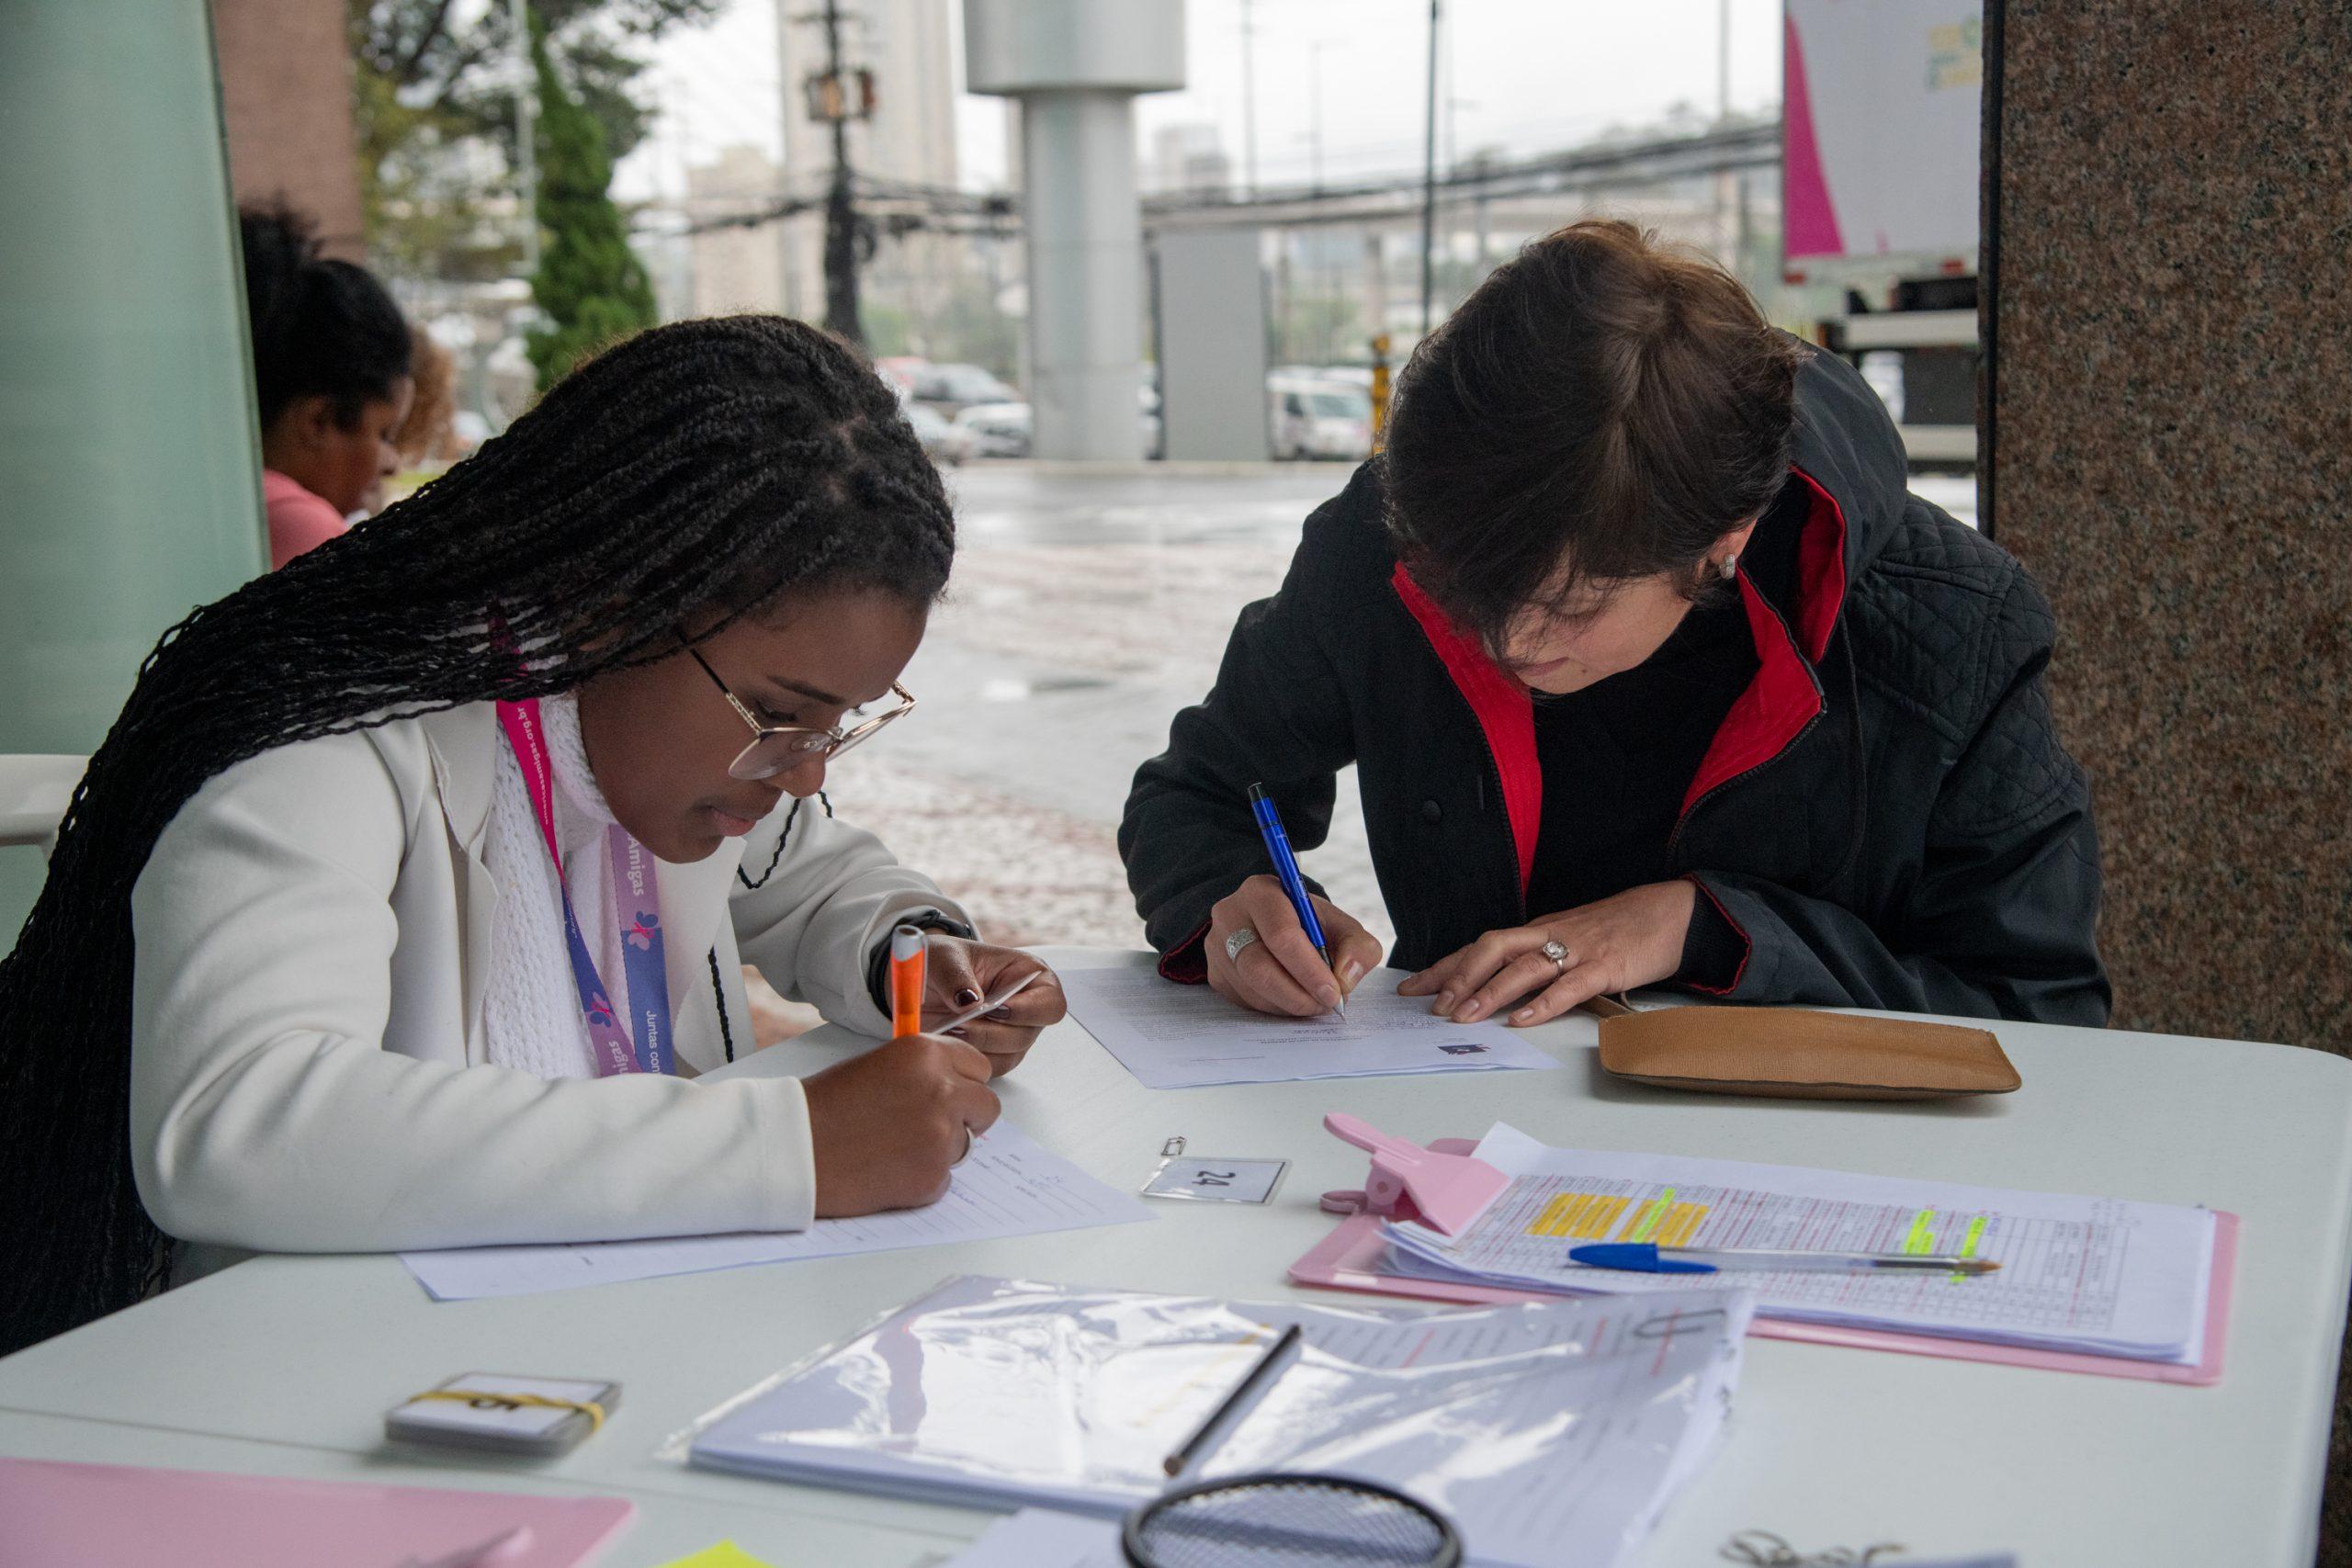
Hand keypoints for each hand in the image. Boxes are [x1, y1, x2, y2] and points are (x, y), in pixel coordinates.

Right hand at [802, 1032, 1000, 1215]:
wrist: (793, 1149)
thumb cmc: (824, 1106)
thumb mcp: (879, 1066)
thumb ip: (923, 1072)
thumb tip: (956, 1087)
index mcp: (927, 1054)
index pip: (979, 1067)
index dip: (963, 1083)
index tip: (951, 1093)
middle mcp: (943, 1090)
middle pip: (986, 1106)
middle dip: (966, 1117)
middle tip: (930, 1126)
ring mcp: (941, 1135)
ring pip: (966, 1144)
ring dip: (940, 1149)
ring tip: (893, 1148)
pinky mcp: (932, 1177)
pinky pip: (945, 1179)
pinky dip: (921, 1179)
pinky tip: (886, 1171)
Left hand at [921, 937, 1065, 1077]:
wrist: (920, 984)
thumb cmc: (942, 962)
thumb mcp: (943, 957)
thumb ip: (956, 975)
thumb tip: (970, 1001)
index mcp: (1028, 976)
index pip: (1051, 1003)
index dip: (1029, 1011)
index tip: (996, 1009)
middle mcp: (1026, 1008)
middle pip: (1027, 1035)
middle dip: (991, 1032)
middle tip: (960, 1023)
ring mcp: (1011, 1034)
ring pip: (1008, 1056)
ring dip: (977, 1047)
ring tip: (949, 1030)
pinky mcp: (993, 1055)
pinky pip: (988, 1069)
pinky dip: (968, 1060)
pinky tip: (949, 1041)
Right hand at [1205, 874, 1384, 1017]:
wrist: (1279, 927)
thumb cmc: (1311, 926)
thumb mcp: (1342, 926)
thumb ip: (1358, 947)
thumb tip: (1345, 978)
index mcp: (1261, 892)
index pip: (1281, 934)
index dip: (1309, 969)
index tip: (1333, 992)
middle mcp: (1230, 915)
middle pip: (1259, 967)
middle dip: (1298, 995)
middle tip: (1324, 1006)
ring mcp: (1217, 946)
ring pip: (1252, 989)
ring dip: (1289, 1005)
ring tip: (1314, 1003)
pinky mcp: (1215, 973)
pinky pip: (1244, 1001)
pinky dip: (1274, 1008)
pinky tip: (1292, 999)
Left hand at [1398, 881, 1695, 1026]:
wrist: (1671, 911)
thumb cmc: (1618, 928)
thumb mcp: (1568, 938)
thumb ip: (1537, 959)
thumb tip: (1499, 988)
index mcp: (1537, 931)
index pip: (1480, 947)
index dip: (1444, 967)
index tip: (1412, 989)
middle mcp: (1549, 935)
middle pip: (1493, 949)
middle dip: (1459, 977)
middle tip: (1433, 1007)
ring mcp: (1577, 950)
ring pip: (1524, 967)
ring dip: (1490, 992)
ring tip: (1464, 1017)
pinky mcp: (1606, 966)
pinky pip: (1569, 986)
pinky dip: (1543, 1004)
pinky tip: (1521, 1021)